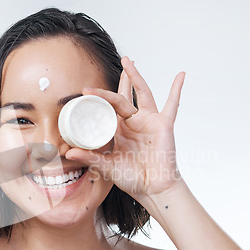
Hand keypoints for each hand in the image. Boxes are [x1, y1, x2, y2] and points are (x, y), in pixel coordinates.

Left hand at [65, 56, 185, 203]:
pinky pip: (172, 105)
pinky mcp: (163, 125)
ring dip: (136, 77)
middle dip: (121, 79)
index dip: (99, 98)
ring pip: (142, 93)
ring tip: (129, 61)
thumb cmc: (132, 178)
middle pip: (125, 95)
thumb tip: (68, 153)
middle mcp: (134, 122)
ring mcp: (149, 121)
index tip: (85, 91)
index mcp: (119, 129)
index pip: (108, 108)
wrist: (152, 188)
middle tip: (118, 62)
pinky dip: (176, 89)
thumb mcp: (106, 166)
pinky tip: (180, 74)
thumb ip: (90, 158)